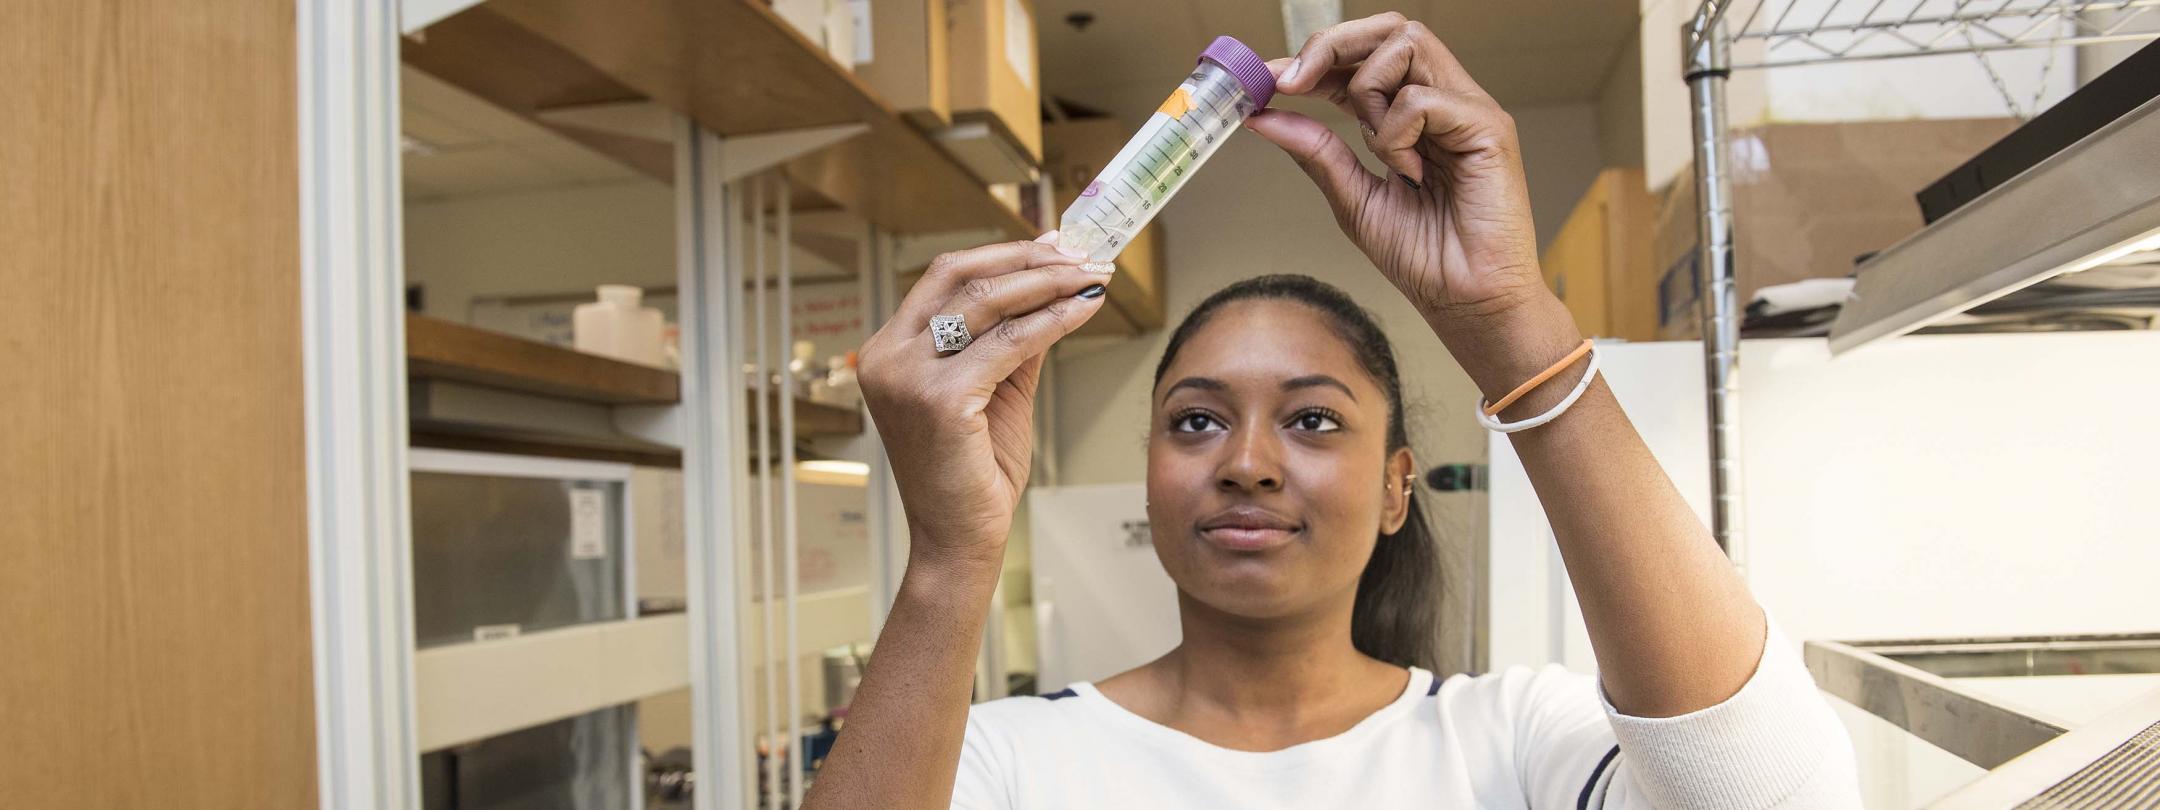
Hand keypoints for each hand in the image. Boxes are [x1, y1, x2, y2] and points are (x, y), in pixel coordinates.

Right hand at [856, 234, 1106, 570]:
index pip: (944, 276)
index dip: (1004, 254)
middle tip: (1083, 254)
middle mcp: (886, 357)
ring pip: (988, 304)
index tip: (1055, 244)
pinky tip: (1084, 309)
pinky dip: (1052, 320)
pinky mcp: (939, 400)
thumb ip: (1014, 337)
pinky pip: (1009, 343)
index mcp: (888, 350)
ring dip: (1049, 282)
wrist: (959, 539)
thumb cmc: (973, 472)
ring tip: (1092, 276)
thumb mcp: (995, 390)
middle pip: (962, 277)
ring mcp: (906, 377)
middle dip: (1030, 259)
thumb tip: (1051, 282)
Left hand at [1247, 13, 1560, 358]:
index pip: (1365, 58)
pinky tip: (1410, 173)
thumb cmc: (1426, 258)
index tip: (1268, 78)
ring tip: (1377, 147)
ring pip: (1408, 42)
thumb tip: (1264, 116)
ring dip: (1369, 90)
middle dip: (1333, 44)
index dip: (1316, 58)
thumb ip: (1316, 152)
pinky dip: (1397, 134)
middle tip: (1291, 80)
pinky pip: (1423, 98)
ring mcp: (1469, 109)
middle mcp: (1444, 101)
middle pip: (1391, 28)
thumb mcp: (1353, 199)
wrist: (1466, 303)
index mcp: (1413, 116)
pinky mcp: (1490, 127)